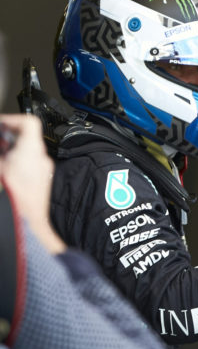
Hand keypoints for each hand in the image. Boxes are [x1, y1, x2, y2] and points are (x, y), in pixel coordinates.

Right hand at [0, 114, 64, 253]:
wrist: (26, 228)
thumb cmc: (13, 199)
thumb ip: (1, 151)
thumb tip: (2, 148)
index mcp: (31, 151)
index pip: (29, 123)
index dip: (10, 120)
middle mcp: (41, 159)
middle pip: (24, 139)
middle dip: (4, 139)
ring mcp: (42, 172)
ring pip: (24, 154)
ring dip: (8, 154)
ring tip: (0, 163)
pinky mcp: (39, 185)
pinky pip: (27, 167)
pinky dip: (13, 166)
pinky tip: (3, 175)